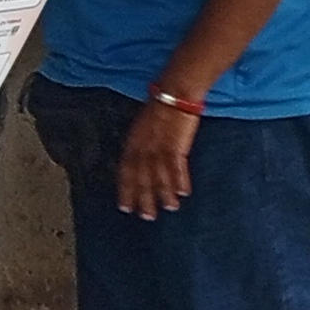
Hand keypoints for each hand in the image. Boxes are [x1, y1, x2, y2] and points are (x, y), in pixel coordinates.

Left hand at [118, 100, 199, 217]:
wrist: (175, 92)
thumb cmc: (160, 107)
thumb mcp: (142, 127)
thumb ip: (140, 146)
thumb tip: (141, 164)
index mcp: (133, 143)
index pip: (125, 172)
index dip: (125, 191)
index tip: (125, 207)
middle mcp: (144, 148)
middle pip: (142, 178)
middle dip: (144, 198)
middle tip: (147, 216)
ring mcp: (160, 147)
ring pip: (160, 176)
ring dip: (164, 194)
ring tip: (169, 208)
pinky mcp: (177, 145)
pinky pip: (177, 167)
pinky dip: (180, 180)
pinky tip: (183, 193)